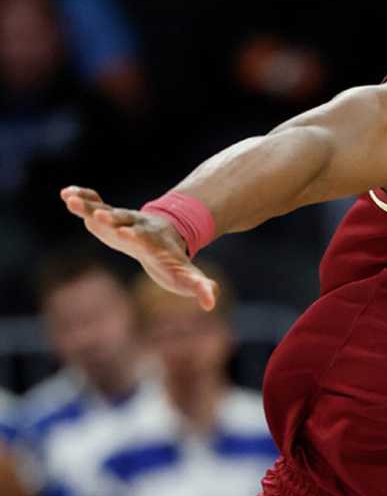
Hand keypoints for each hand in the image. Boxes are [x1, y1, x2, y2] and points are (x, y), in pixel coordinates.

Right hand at [60, 186, 218, 309]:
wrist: (164, 239)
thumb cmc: (173, 261)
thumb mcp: (186, 275)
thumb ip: (198, 286)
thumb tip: (211, 302)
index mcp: (155, 241)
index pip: (147, 238)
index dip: (137, 236)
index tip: (126, 233)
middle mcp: (138, 226)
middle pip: (125, 220)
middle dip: (113, 218)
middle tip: (100, 215)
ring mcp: (122, 219)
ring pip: (104, 210)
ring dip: (88, 205)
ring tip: (69, 199)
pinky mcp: (108, 216)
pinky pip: (94, 204)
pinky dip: (82, 199)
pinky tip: (66, 194)